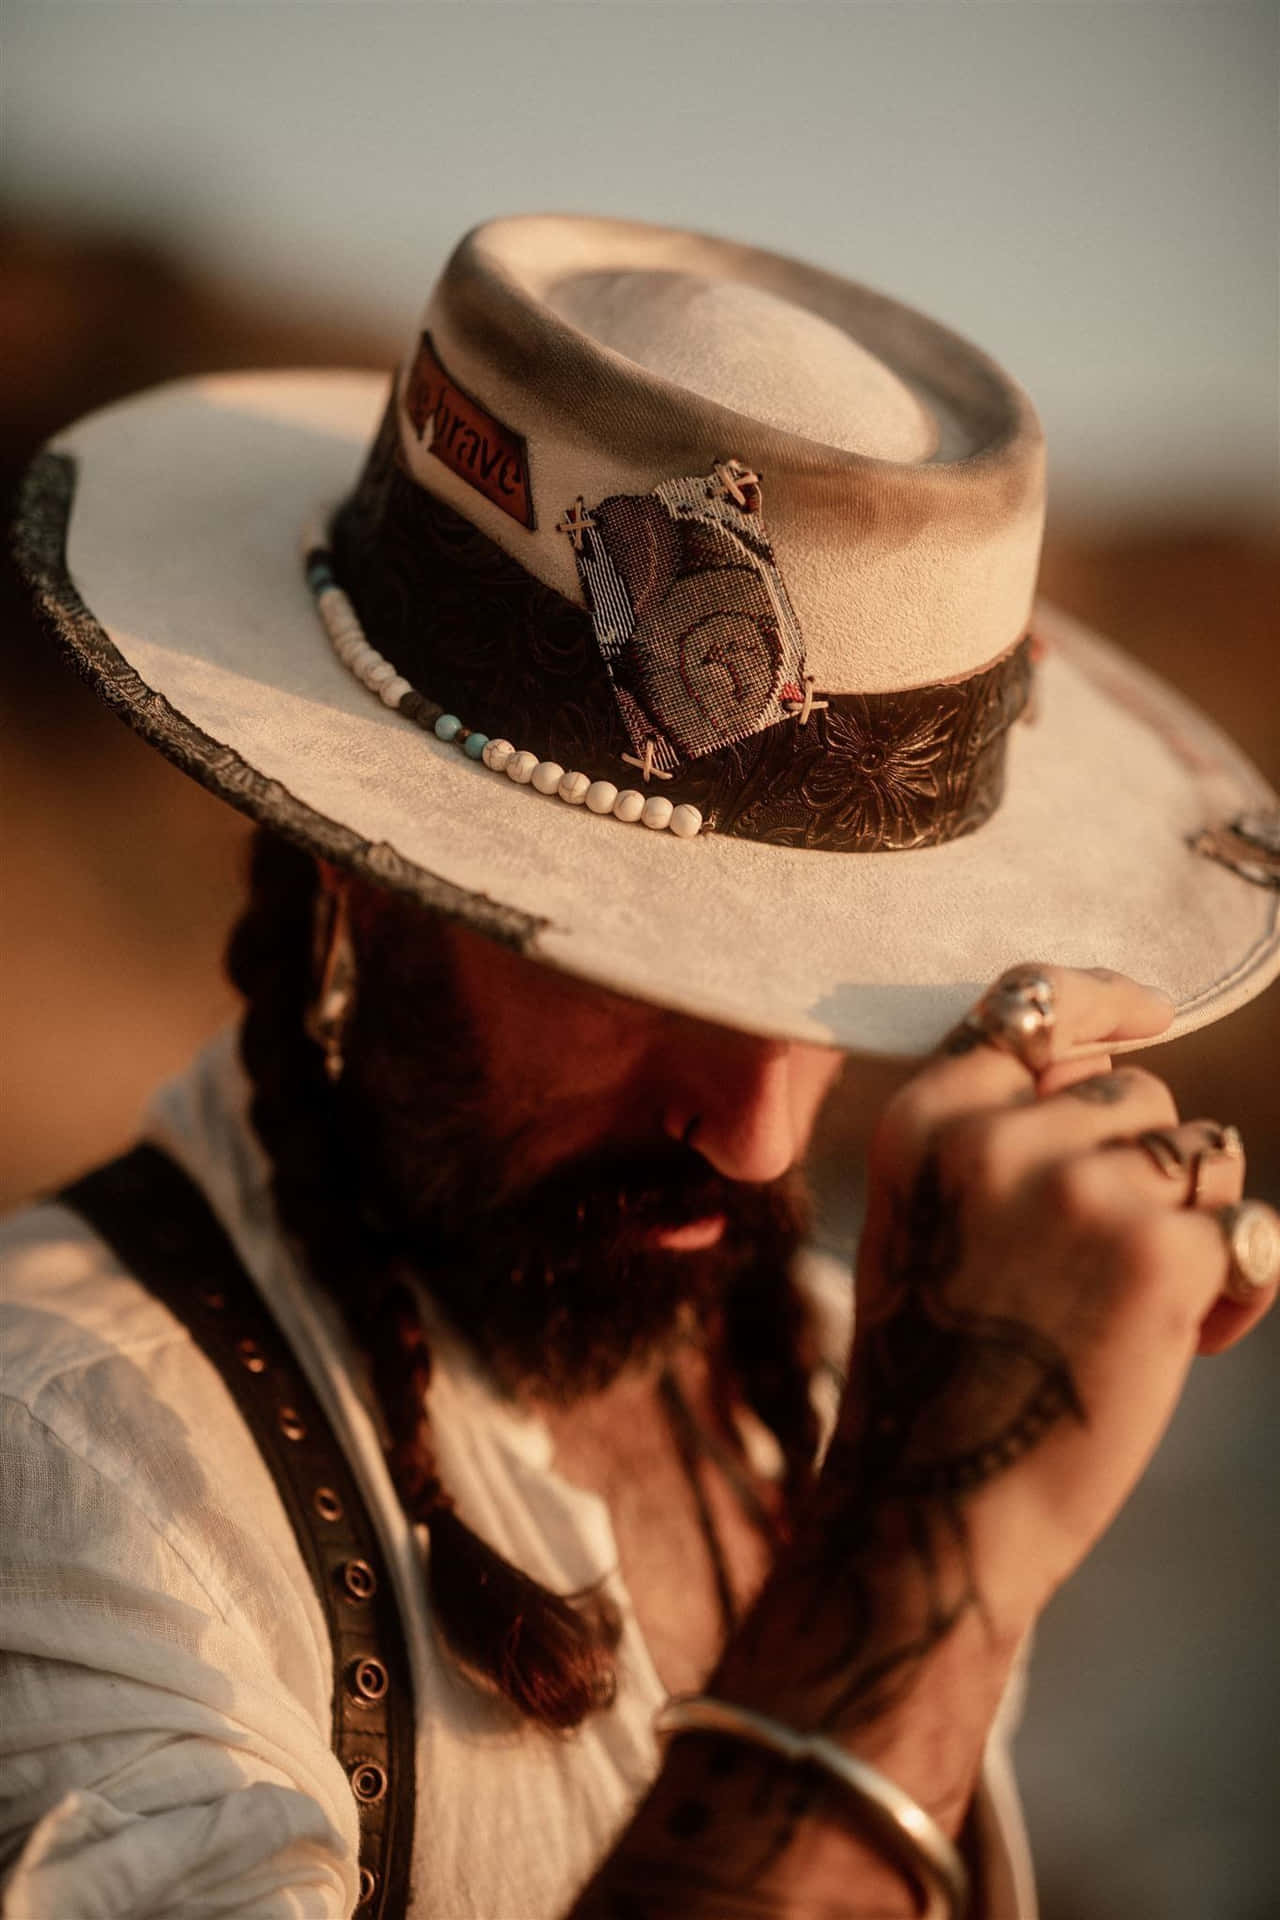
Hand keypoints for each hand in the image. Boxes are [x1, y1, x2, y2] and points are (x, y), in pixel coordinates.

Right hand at [850, 962, 1274, 1637]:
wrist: (942, 1507)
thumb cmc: (941, 1375)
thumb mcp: (928, 1223)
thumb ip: (998, 1138)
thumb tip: (1124, 1064)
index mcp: (924, 1122)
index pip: (1028, 1010)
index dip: (1102, 1005)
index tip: (1152, 1014)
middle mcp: (997, 1136)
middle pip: (1135, 1091)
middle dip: (1148, 1162)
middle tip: (1113, 1260)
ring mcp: (1083, 1188)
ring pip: (1202, 1149)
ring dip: (1198, 1217)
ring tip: (1149, 1303)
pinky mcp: (1164, 1253)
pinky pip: (1250, 1228)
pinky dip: (1241, 1285)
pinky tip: (1193, 1343)